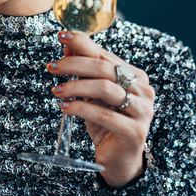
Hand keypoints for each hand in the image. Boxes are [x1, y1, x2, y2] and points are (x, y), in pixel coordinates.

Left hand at [47, 31, 155, 186]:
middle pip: (105, 69)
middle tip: (52, 67)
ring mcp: (142, 112)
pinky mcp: (134, 132)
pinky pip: (103, 114)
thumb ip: (84, 71)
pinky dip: (81, 108)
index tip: (61, 36)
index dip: (83, 44)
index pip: (106, 55)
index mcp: (136, 77)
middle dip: (75, 64)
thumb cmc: (106, 123)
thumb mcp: (93, 95)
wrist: (118, 160)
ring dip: (75, 87)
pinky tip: (65, 108)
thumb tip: (66, 45)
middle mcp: (143, 91)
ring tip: (56, 90)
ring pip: (105, 89)